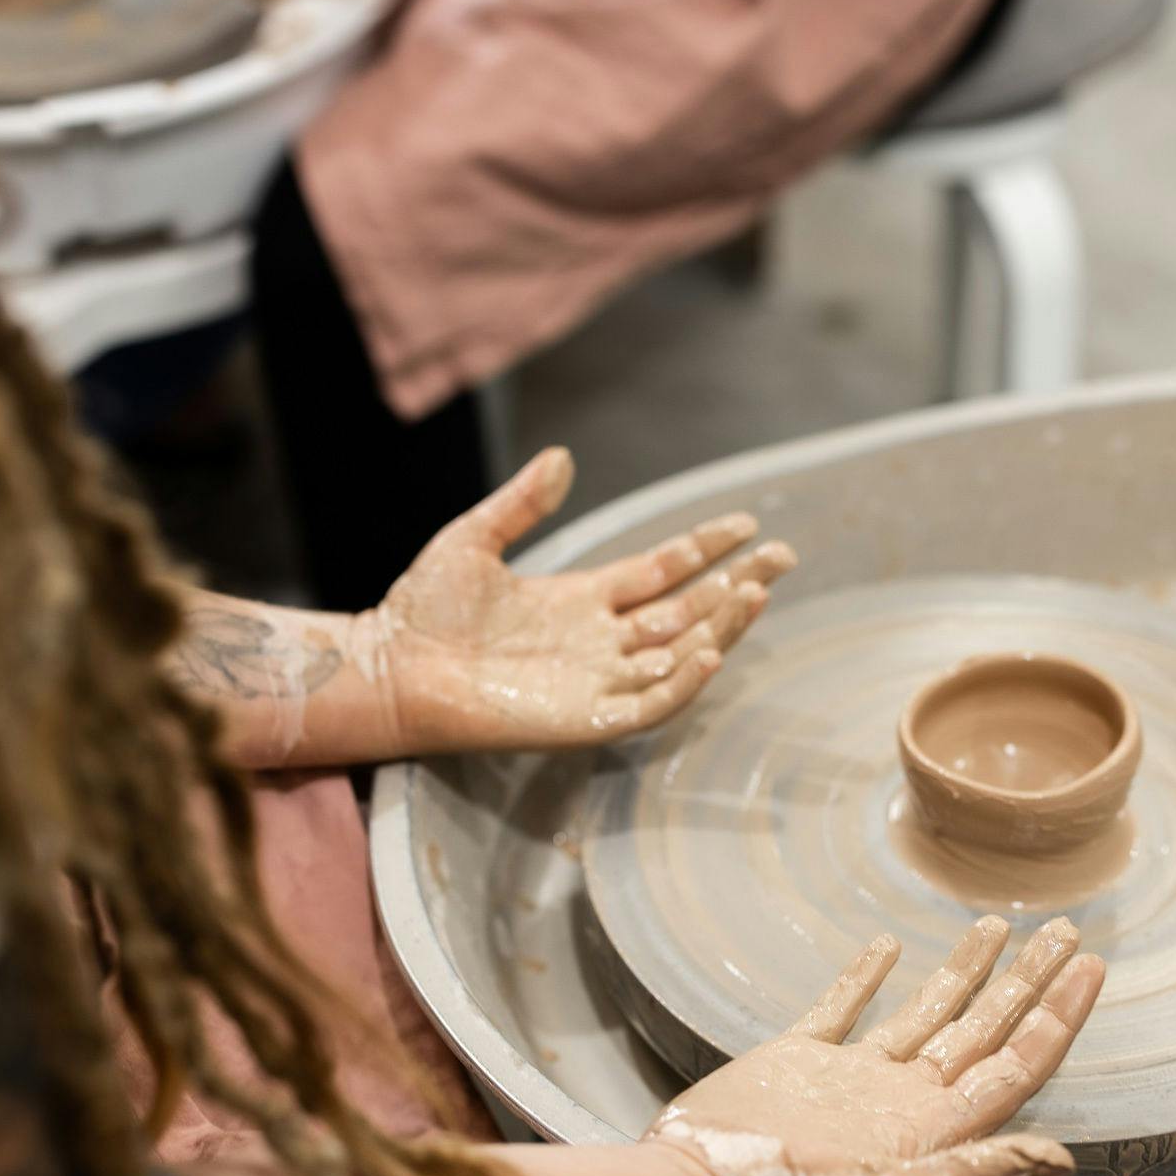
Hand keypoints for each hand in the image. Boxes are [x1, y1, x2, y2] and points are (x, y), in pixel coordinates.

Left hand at [365, 447, 795, 755]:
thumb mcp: (474, 539)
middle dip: (737, 585)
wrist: (390, 668)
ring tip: (756, 592)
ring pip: (679, 654)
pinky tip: (710, 648)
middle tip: (785, 555)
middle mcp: (600, 641)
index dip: (705, 547)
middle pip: (687, 611)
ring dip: (722, 627)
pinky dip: (684, 680)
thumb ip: (522, 502)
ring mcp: (598, 681)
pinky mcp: (587, 719)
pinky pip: (651, 703)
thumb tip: (562, 457)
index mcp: (582, 599)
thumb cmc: (422, 610)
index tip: (747, 523)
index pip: (663, 571)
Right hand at [642, 916, 1104, 1175]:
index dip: (1058, 1016)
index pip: (1017, 1063)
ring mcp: (854, 1078)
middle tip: (1065, 931)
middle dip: (1029, 982)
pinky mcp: (800, 1059)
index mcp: (936, 1127)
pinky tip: (887, 946)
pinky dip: (866, 976)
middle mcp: (905, 1098)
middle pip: (985, 1030)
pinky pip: (845, 1008)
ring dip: (964, 972)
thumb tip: (1064, 1158)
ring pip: (926, 1013)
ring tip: (997, 926)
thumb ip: (978, 1169)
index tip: (1091, 967)